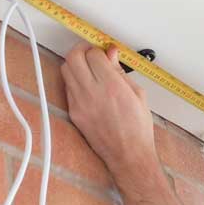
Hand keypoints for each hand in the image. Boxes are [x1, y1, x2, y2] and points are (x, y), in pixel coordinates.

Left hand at [61, 44, 158, 178]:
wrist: (128, 154)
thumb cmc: (137, 128)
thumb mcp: (138, 94)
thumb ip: (120, 71)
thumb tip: (111, 54)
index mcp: (112, 86)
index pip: (94, 54)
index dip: (99, 49)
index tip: (104, 52)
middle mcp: (92, 93)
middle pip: (73, 57)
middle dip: (81, 50)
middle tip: (90, 53)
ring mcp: (79, 104)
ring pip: (66, 70)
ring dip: (75, 64)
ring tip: (88, 68)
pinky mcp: (74, 113)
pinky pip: (67, 88)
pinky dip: (75, 81)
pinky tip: (86, 85)